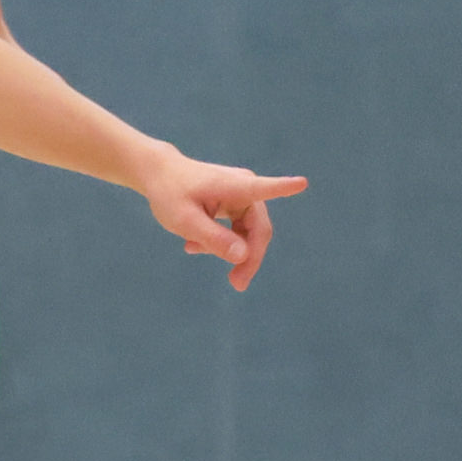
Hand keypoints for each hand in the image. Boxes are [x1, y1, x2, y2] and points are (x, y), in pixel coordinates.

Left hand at [137, 152, 307, 290]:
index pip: (262, 188)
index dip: (283, 188)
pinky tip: (193, 246)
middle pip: (259, 230)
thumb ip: (213, 238)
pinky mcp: (238, 205)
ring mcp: (244, 197)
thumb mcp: (184, 221)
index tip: (301, 182)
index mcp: (235, 186)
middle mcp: (245, 188)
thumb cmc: (170, 193)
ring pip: (249, 234)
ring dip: (230, 251)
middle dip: (249, 258)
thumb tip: (243, 256)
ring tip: (194, 249)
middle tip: (237, 284)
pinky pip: (238, 232)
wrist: (160, 176)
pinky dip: (220, 242)